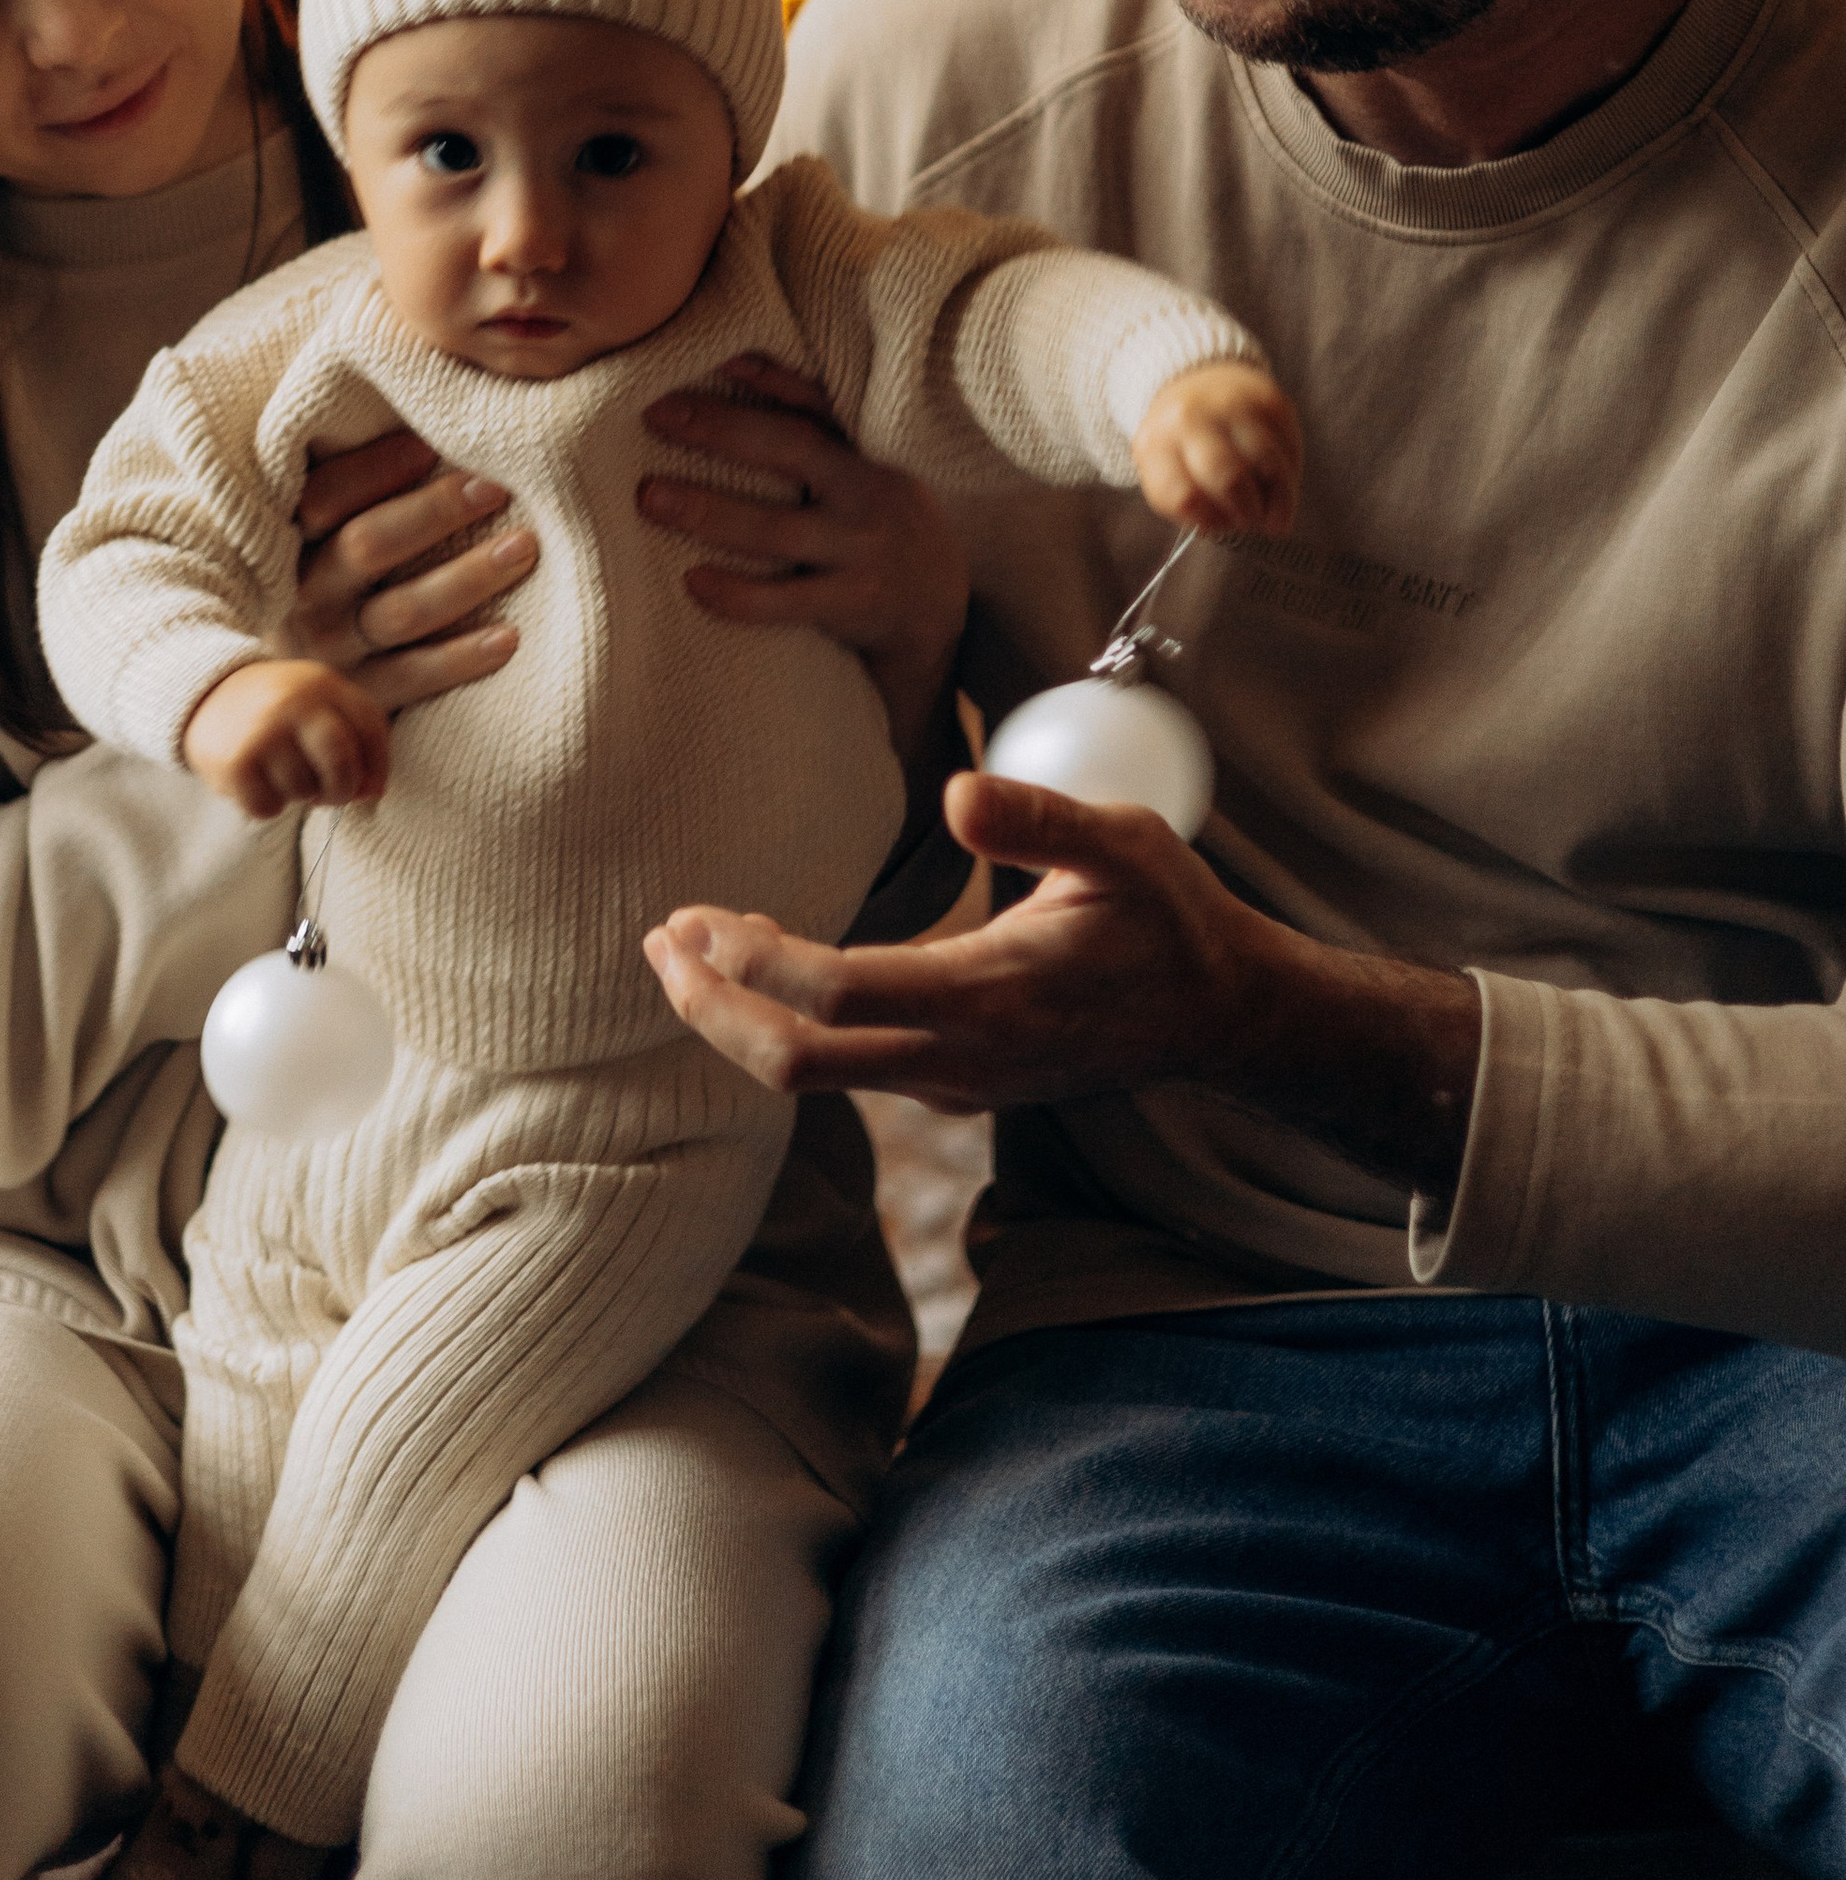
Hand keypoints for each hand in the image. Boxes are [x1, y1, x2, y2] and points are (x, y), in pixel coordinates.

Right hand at [185, 657, 391, 815]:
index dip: (377, 765)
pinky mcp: (235, 762)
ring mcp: (263, 732)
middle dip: (342, 789)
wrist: (203, 696)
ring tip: (281, 773)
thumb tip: (373, 792)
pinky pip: (269, 807)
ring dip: (299, 796)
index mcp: (322, 684)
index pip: (370, 729)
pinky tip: (256, 782)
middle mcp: (293, 703)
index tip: (368, 783)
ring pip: (304, 791)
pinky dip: (266, 806)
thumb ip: (355, 739)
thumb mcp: (318, 705)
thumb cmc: (277, 711)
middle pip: (341, 762)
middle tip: (329, 794)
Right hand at [285, 429, 537, 713]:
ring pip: (402, 611)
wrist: (293, 695)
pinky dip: (464, 657)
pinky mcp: (363, 696)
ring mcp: (332, 649)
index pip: (325, 496)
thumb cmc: (336, 575)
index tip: (431, 444)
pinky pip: (417, 676)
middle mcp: (305, 594)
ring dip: (467, 578)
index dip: (376, 468)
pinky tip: (511, 637)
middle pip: (367, 546)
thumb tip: (428, 406)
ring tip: (524, 548)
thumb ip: (361, 479)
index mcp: (291, 540)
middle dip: (434, 513)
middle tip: (497, 488)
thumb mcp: (326, 528)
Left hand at [637, 355, 969, 765]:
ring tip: (651, 497)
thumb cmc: (877, 522)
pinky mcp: (850, 606)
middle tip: (654, 417)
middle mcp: (868, 497)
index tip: (709, 360)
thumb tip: (738, 361)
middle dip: (720, 431)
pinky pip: (786, 602)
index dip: (766, 380)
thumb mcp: (862, 468)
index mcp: (865, 459)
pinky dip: (738, 594)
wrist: (935, 609)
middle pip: (792, 452)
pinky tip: (692, 581)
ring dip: (710, 513)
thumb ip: (812, 418)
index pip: (813, 408)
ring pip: (778, 530)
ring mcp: (862, 553)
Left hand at [644, 767, 1480, 1190]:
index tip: (691, 916)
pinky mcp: (956, 1086)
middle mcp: (961, 1061)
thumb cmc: (1172, 919)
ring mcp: (956, 1086)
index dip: (754, 964)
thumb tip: (958, 793)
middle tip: (657, 941)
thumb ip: (1042, 819)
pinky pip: (846, 1071)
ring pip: (814, 1076)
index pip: (838, 995)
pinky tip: (763, 967)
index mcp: (990, 998)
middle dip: (713, 1009)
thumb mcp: (1127, 845)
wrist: (1222, 1018)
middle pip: (798, 1064)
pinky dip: (787, 1025)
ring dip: (739, 1019)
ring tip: (682, 950)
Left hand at [1132, 360, 1301, 539]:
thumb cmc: (1182, 441)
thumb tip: (1220, 526)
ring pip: (1268, 463)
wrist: (1198, 379)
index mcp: (1156, 444)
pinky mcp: (1269, 399)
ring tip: (1274, 509)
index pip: (1185, 497)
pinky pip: (1289, 447)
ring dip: (1278, 496)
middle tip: (1256, 522)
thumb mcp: (1165, 471)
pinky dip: (1290, 472)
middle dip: (1248, 512)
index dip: (1213, 521)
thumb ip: (1187, 504)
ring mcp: (1231, 405)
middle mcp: (1191, 419)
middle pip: (1229, 478)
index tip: (1227, 527)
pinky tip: (1280, 479)